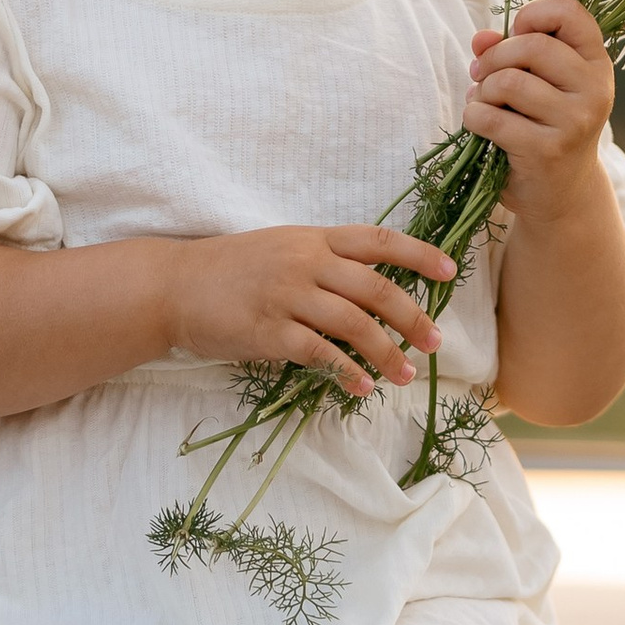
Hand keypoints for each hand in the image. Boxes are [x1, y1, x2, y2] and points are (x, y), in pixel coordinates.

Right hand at [165, 223, 457, 400]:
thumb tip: (376, 286)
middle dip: (413, 317)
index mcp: (313, 238)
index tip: (451, 273)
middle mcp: (305, 262)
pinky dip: (346, 371)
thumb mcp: (282, 248)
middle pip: (376, 288)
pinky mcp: (268, 331)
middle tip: (434, 343)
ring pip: (354, 323)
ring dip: (387, 352)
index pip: (378, 240)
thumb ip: (325, 261)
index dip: (420, 254)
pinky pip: (320, 353)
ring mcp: (287, 296)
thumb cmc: (232, 270)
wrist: (174, 286)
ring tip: (405, 374)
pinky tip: (361, 386)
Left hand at [465, 0, 616, 216]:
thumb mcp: (536, 83)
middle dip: (494, 58)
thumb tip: (480, 38)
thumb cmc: (544, 127)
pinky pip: (492, 118)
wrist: (561, 192)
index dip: (533, 14)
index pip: (570, 12)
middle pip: (531, 45)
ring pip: (509, 82)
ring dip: (482, 91)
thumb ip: (509, 52)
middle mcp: (594, 89)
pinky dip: (474, 117)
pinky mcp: (548, 150)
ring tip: (483, 103)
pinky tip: (480, 124)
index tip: (517, 34)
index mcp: (596, 63)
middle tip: (481, 75)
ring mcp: (576, 121)